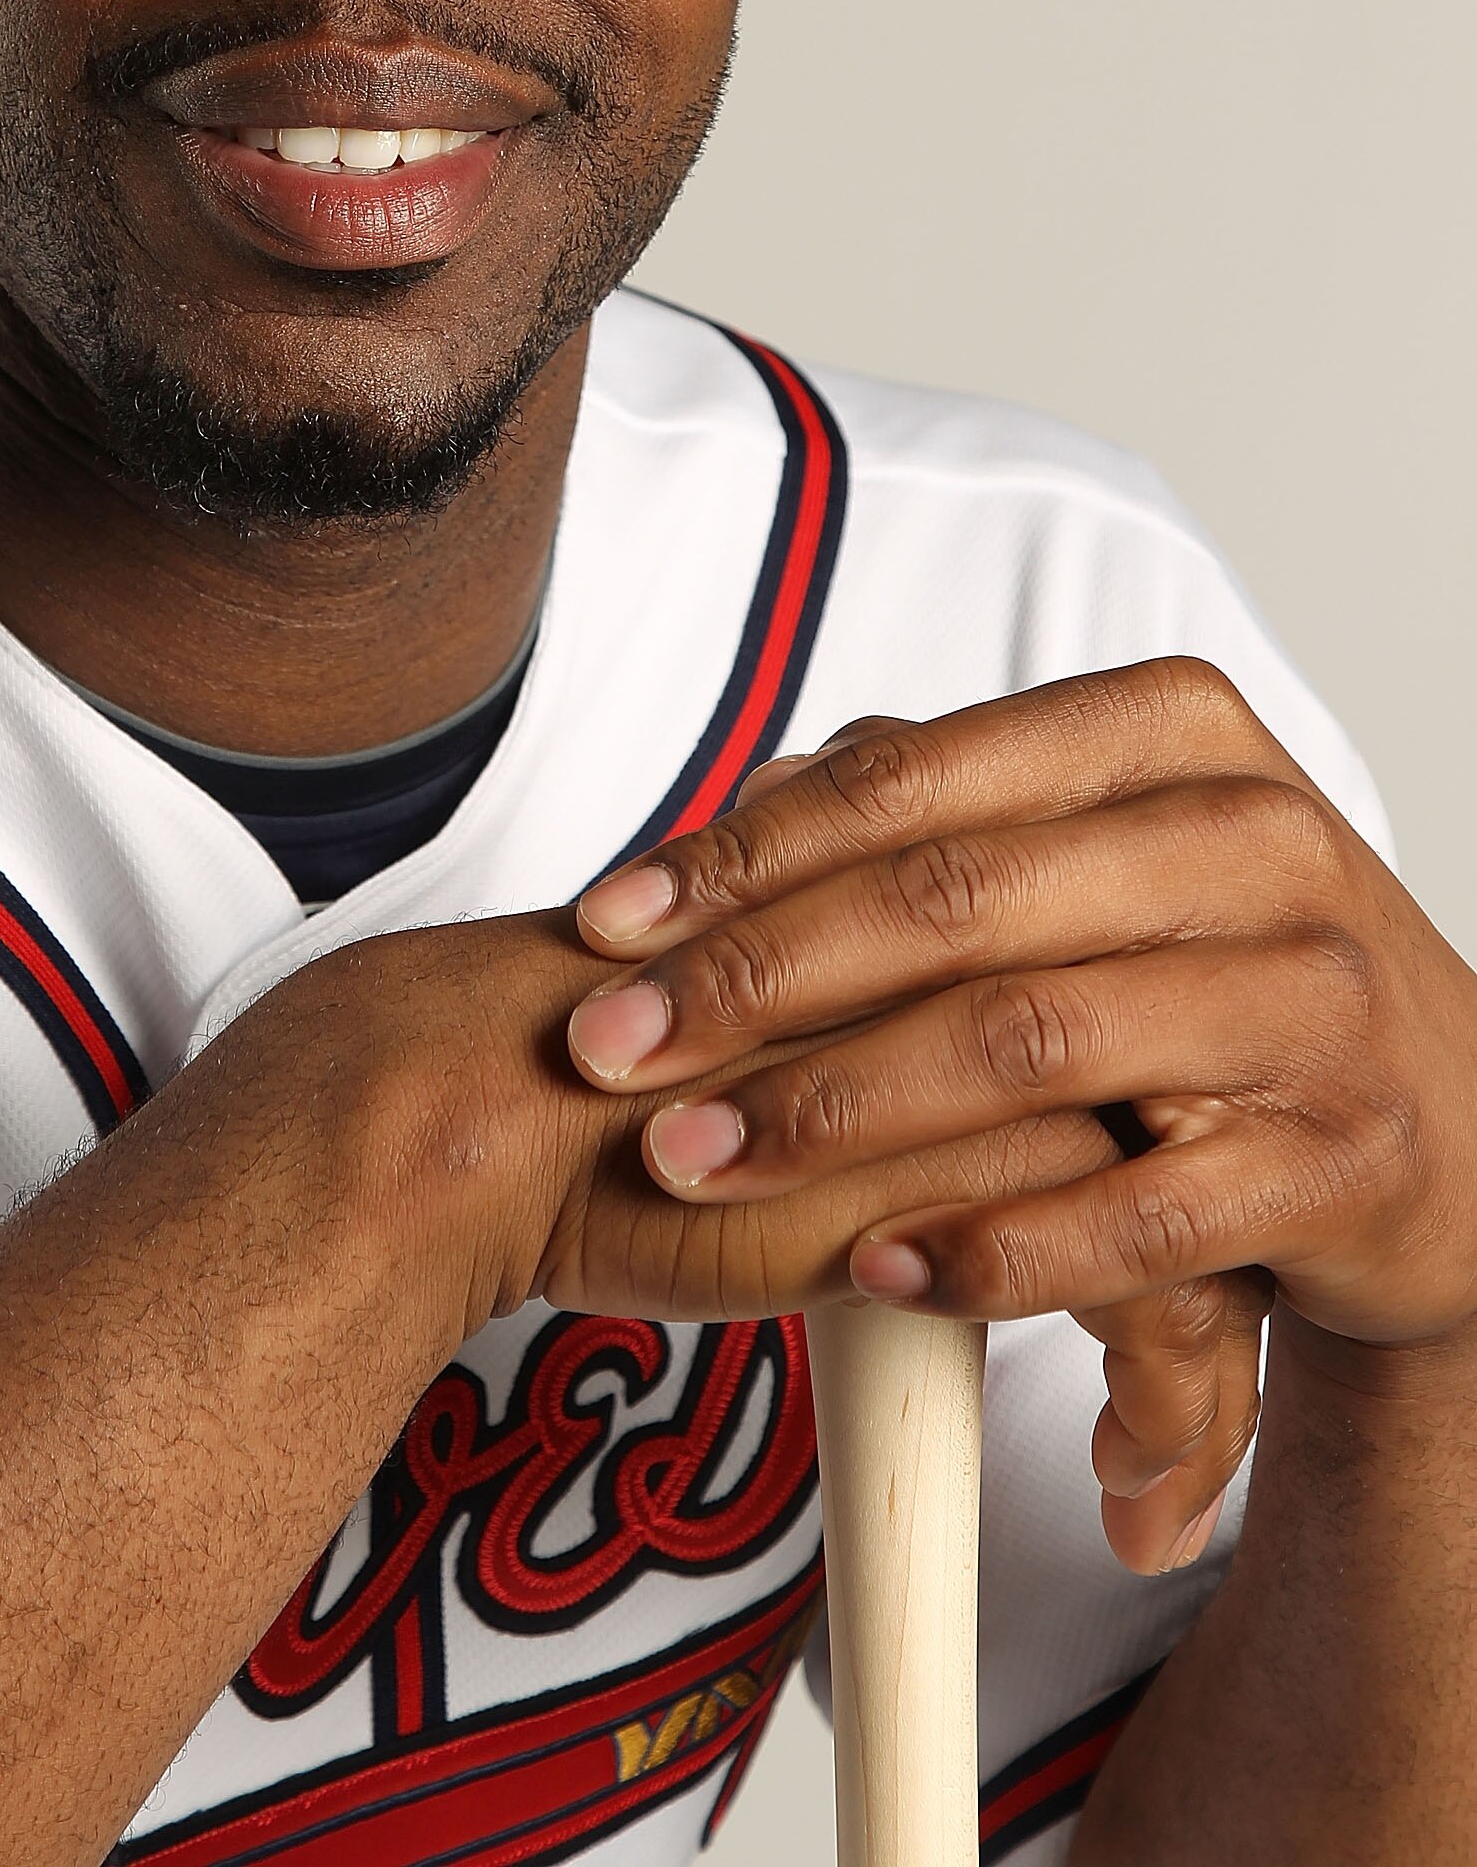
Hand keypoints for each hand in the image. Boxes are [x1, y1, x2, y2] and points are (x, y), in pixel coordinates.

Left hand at [562, 659, 1476, 1570]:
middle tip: (607, 1048)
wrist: (1451, 1121)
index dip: (741, 854)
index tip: (604, 925)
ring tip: (697, 1158)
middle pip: (954, 904)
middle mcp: (1255, 842)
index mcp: (1172, 734)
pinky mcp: (1342, 1159)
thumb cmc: (1215, 960)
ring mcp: (1309, 1001)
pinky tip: (873, 1262)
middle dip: (754, 982)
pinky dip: (994, 1244)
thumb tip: (736, 808)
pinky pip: (1139, 1212)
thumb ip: (934, 818)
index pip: (916, 784)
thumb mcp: (1094, 852)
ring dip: (837, 1110)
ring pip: (1030, 1045)